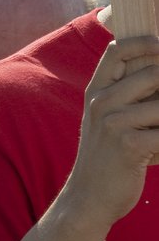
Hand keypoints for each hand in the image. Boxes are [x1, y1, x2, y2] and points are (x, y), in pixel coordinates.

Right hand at [60, 34, 158, 228]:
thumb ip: (131, 96)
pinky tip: (157, 155)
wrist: (89, 197)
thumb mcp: (110, 120)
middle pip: (153, 73)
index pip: (118, 50)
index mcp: (97, 91)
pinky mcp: (129, 144)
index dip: (146, 43)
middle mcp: (101, 101)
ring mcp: (113, 122)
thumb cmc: (109, 157)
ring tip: (157, 136)